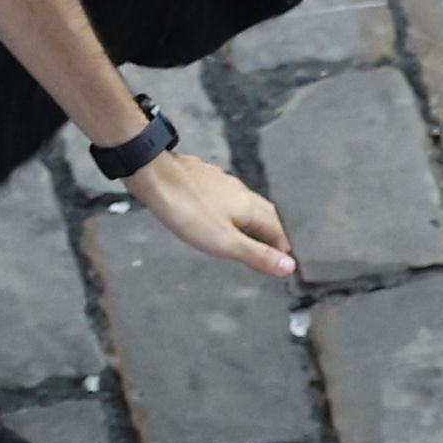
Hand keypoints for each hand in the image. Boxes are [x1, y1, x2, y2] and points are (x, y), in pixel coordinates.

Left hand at [123, 151, 295, 278]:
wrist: (154, 176)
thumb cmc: (187, 210)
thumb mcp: (225, 241)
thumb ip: (257, 254)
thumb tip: (289, 266)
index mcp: (251, 206)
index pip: (280, 230)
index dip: (285, 249)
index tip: (286, 266)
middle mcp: (241, 191)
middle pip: (266, 215)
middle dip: (272, 235)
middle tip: (271, 255)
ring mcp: (221, 183)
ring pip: (246, 205)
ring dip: (252, 224)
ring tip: (249, 240)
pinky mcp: (203, 179)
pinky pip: (226, 198)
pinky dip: (230, 213)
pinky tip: (219, 218)